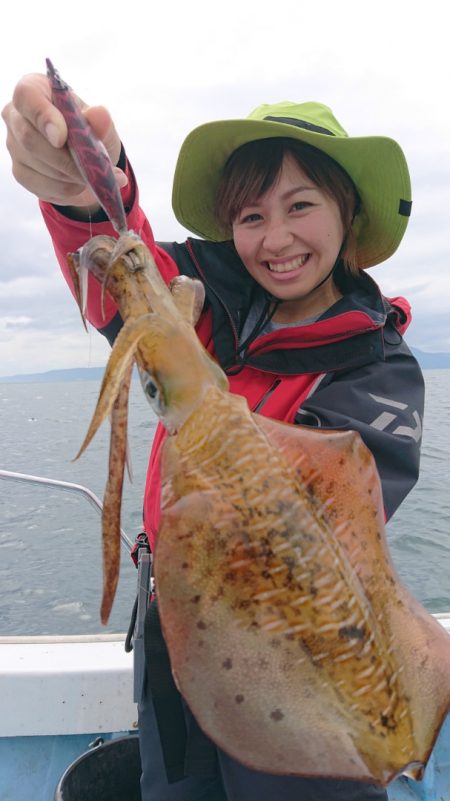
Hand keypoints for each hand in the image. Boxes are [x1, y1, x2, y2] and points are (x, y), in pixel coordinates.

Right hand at [2, 73, 125, 208]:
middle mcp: (16, 115)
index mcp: (34, 90)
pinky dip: (65, 188)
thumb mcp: (102, 126)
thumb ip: (101, 121)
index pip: (27, 96)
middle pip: (29, 137)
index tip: (62, 138)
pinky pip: (41, 184)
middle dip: (63, 158)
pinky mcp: (20, 171)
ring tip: (90, 176)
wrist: (86, 159)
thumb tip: (99, 114)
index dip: (43, 116)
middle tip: (89, 169)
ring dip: (68, 175)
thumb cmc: (89, 131)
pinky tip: (79, 184)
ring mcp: (14, 145)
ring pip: (36, 164)